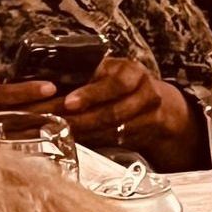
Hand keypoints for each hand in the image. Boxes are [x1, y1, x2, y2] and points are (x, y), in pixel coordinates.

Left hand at [63, 58, 200, 167]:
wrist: (156, 103)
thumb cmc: (123, 82)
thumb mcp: (109, 70)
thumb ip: (89, 76)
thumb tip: (54, 87)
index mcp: (134, 72)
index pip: (115, 84)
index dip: (91, 94)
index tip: (68, 103)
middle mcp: (148, 93)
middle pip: (116, 112)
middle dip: (85, 120)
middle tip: (61, 123)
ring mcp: (153, 115)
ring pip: (118, 129)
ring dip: (90, 132)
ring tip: (68, 131)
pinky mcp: (150, 134)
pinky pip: (122, 141)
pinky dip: (101, 140)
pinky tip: (85, 138)